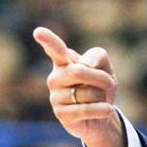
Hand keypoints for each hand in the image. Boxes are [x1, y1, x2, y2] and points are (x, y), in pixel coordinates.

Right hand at [32, 26, 125, 146]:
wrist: (102, 115)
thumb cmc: (100, 87)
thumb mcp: (106, 68)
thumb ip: (97, 56)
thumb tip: (85, 65)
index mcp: (64, 61)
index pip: (55, 48)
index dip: (48, 40)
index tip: (38, 32)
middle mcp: (55, 77)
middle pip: (79, 71)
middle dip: (102, 79)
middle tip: (108, 85)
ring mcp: (55, 96)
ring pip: (87, 93)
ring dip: (103, 97)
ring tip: (99, 100)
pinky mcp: (61, 114)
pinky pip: (86, 109)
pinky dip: (103, 110)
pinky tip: (106, 110)